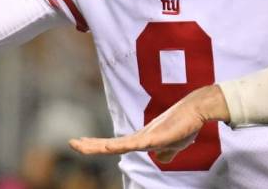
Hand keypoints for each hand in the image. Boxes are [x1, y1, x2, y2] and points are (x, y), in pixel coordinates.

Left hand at [69, 85, 229, 162]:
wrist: (196, 110)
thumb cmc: (185, 125)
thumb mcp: (173, 145)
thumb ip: (166, 152)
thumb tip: (160, 158)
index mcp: (141, 140)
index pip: (114, 145)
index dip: (96, 145)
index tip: (79, 142)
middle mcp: (139, 137)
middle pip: (110, 143)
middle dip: (90, 145)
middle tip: (71, 143)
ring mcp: (145, 136)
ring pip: (117, 144)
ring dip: (98, 146)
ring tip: (80, 145)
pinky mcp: (154, 137)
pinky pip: (134, 144)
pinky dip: (120, 147)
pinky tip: (109, 148)